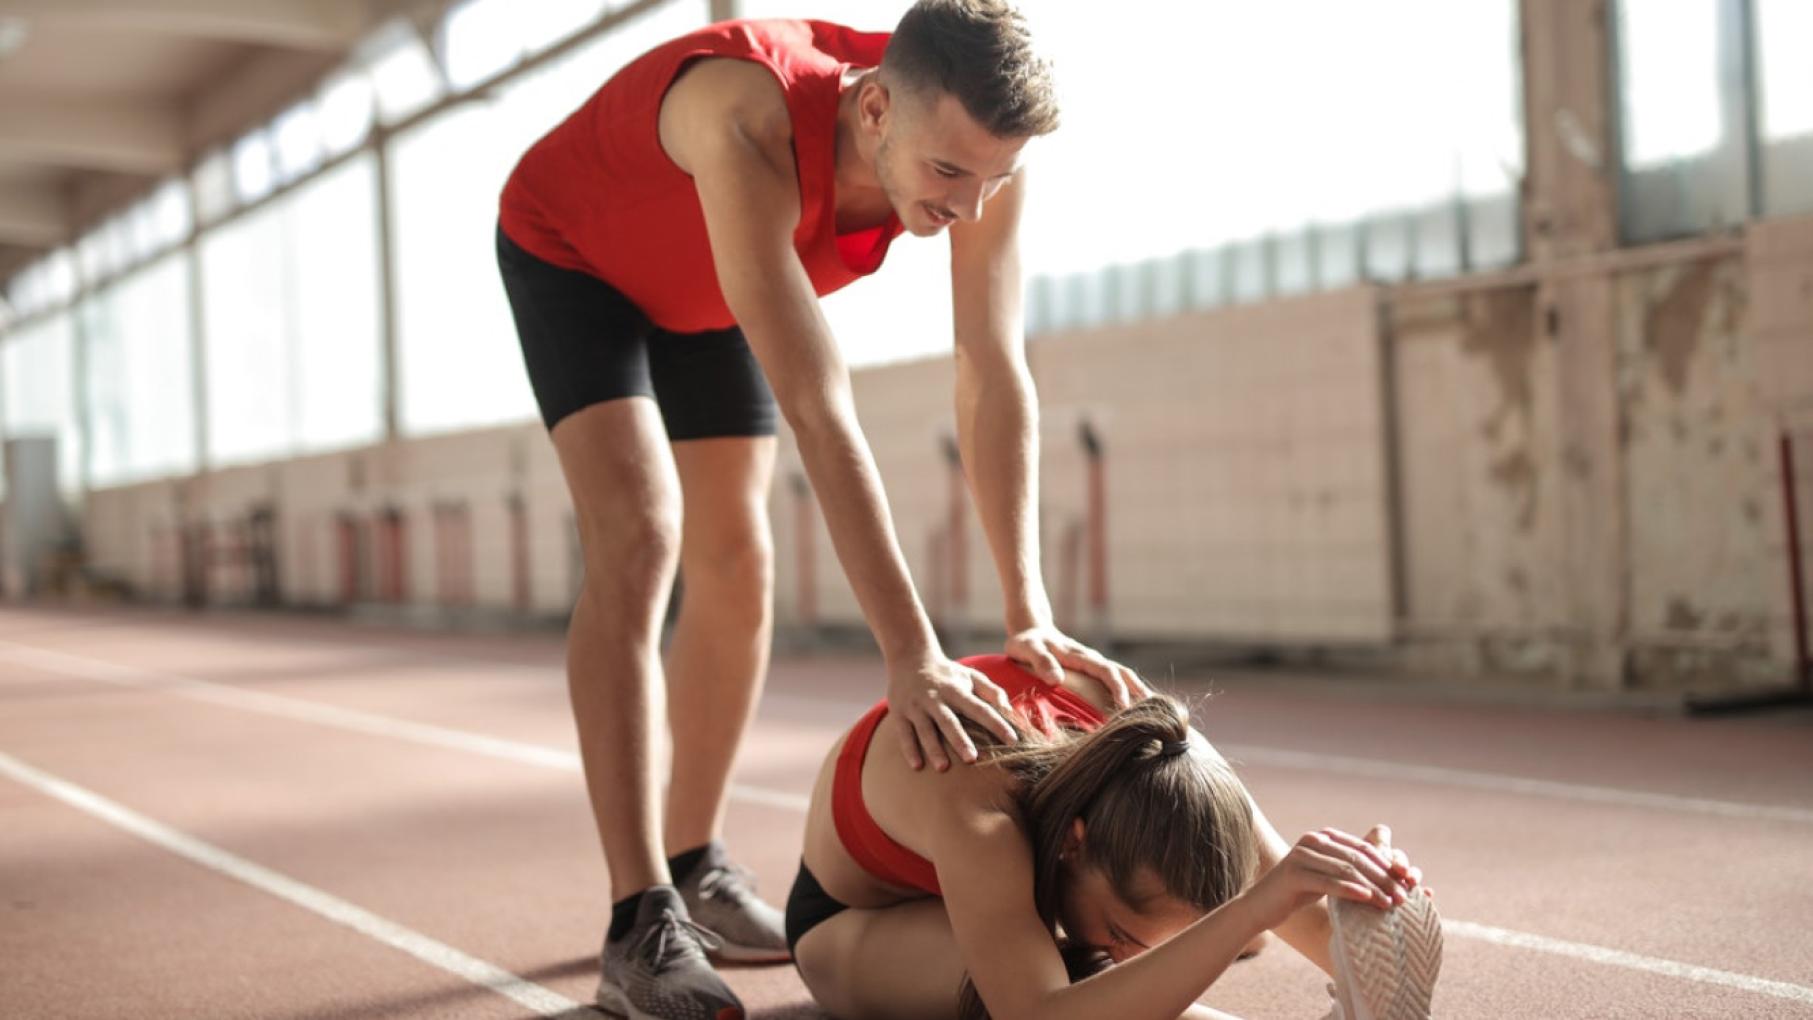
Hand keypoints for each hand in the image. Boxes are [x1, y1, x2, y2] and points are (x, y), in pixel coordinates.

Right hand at [886, 653, 1018, 771]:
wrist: (909, 658)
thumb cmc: (947, 674)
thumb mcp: (971, 676)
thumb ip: (992, 691)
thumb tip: (1009, 710)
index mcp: (957, 691)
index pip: (980, 709)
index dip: (997, 724)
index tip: (1012, 740)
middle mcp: (936, 698)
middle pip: (949, 721)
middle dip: (960, 740)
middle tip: (972, 759)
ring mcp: (916, 706)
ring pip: (925, 729)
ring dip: (934, 748)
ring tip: (943, 767)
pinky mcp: (899, 712)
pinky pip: (904, 733)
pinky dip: (909, 749)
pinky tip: (917, 766)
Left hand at [1004, 625, 1149, 708]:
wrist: (1031, 630)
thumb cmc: (1026, 643)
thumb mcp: (1026, 648)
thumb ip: (1040, 661)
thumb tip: (1056, 679)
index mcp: (1079, 655)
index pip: (1105, 671)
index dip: (1117, 688)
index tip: (1125, 706)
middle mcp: (1092, 659)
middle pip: (1123, 673)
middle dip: (1137, 692)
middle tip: (1149, 715)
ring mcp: (1094, 665)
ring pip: (1123, 676)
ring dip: (1138, 692)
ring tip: (1153, 714)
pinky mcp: (1093, 671)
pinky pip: (1116, 681)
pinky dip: (1129, 693)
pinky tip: (1136, 710)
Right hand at [1236, 826, 1422, 932]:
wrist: (1260, 907)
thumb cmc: (1297, 894)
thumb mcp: (1325, 878)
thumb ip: (1347, 870)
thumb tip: (1388, 876)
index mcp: (1322, 838)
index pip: (1363, 848)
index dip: (1387, 865)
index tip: (1407, 882)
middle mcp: (1312, 841)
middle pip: (1357, 858)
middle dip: (1384, 878)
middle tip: (1403, 896)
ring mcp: (1301, 856)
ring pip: (1346, 870)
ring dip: (1372, 887)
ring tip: (1391, 903)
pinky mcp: (1293, 874)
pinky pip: (1328, 882)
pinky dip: (1350, 890)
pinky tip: (1367, 899)